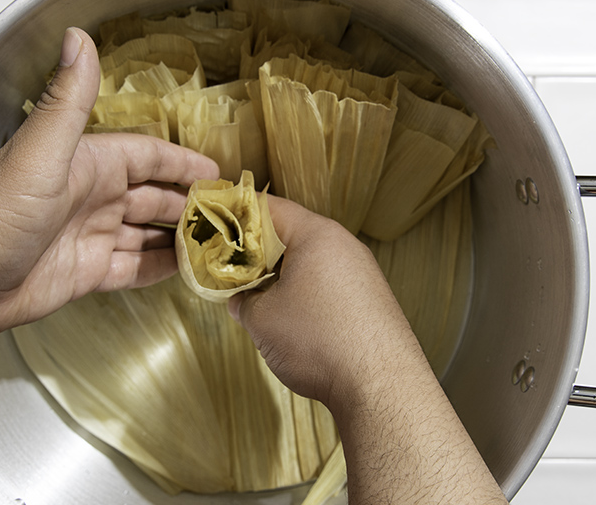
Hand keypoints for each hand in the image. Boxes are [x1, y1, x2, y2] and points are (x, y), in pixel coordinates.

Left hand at [0, 27, 218, 341]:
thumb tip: (79, 42)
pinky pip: (132, 268)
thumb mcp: (37, 154)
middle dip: (189, 202)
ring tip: (213, 244)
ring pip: (147, 232)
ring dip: (178, 236)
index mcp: (86, 164)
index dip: (182, 162)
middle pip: (154, 195)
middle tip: (224, 213)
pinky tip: (178, 270)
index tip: (214, 171)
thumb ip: (66, 102)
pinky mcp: (85, 272)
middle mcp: (91, 197)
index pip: (148, 156)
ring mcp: (89, 236)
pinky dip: (157, 269)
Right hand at [228, 196, 411, 405]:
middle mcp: (344, 246)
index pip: (270, 207)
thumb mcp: (262, 320)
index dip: (237, 215)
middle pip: (292, 234)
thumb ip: (243, 300)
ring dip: (282, 275)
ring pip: (311, 261)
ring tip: (257, 298)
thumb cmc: (320, 342)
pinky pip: (329, 284)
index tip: (216, 228)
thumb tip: (241, 300)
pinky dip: (305, 293)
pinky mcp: (371, 300)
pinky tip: (291, 319)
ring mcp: (362, 273)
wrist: (380, 386)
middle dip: (258, 251)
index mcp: (317, 235)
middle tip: (230, 268)